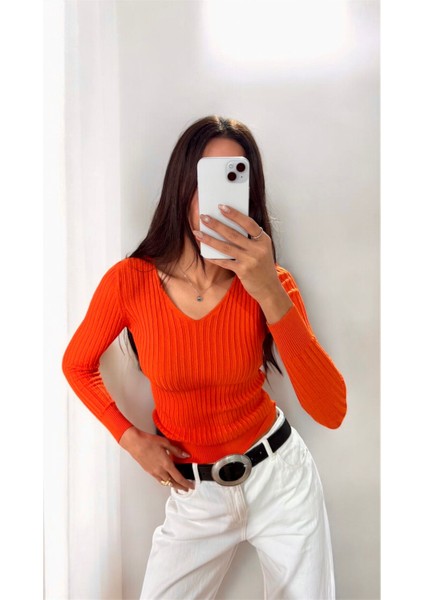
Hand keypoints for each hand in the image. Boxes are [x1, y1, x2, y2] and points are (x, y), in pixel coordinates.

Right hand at [119, 426, 194, 491]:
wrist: (135, 443)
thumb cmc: (148, 441)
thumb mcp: (166, 443)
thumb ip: (176, 451)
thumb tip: (185, 455)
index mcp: (166, 463)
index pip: (179, 478)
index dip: (186, 483)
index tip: (191, 486)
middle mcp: (160, 470)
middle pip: (172, 483)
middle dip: (181, 487)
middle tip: (186, 489)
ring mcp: (153, 472)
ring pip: (165, 483)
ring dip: (173, 486)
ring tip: (178, 486)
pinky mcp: (149, 471)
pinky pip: (159, 480)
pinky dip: (165, 482)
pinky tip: (166, 480)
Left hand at [194, 205, 291, 319]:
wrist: (269, 287)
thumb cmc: (262, 266)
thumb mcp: (262, 249)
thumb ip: (249, 239)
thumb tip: (226, 227)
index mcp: (263, 240)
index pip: (248, 223)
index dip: (234, 214)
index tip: (221, 206)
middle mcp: (258, 249)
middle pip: (233, 234)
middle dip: (216, 224)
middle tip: (204, 217)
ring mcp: (250, 260)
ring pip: (226, 247)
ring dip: (210, 239)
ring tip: (198, 232)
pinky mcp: (243, 271)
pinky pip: (224, 262)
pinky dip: (214, 257)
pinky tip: (204, 253)